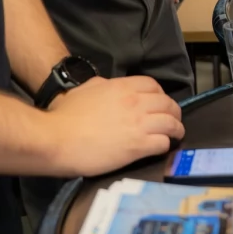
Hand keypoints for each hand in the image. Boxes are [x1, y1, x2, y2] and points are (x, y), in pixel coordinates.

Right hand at [44, 76, 184, 176]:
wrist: (56, 139)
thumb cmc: (65, 116)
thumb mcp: (85, 90)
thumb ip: (102, 86)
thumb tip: (107, 86)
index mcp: (123, 87)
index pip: (154, 85)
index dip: (160, 94)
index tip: (159, 103)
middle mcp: (135, 102)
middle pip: (168, 103)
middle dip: (173, 112)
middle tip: (172, 120)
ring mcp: (139, 124)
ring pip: (171, 123)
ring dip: (176, 129)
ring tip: (176, 135)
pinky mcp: (138, 146)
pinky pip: (163, 143)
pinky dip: (165, 145)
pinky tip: (161, 148)